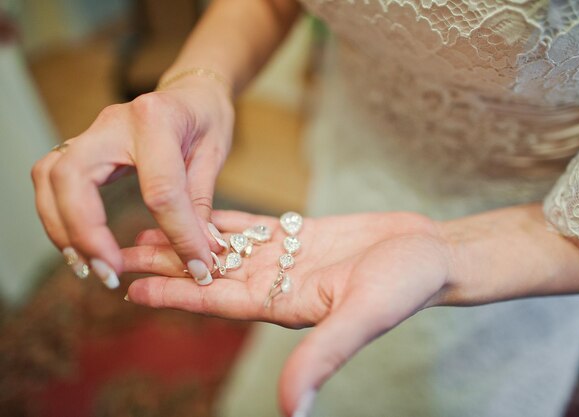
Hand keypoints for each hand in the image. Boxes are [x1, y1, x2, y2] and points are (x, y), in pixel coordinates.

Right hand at [31, 76, 233, 285]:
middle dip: (86, 232)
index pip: (161, 189)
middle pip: (75, 177)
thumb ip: (201, 202)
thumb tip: (201, 253)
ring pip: (51, 178)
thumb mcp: (214, 154)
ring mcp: (92, 132)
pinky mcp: (83, 146)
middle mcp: (114, 122)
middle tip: (109, 272)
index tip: (197, 268)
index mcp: (157, 120)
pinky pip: (52, 180)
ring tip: (89, 267)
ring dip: (62, 229)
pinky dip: (58, 216)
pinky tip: (78, 246)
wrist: (191, 90)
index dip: (179, 235)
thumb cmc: (206, 118)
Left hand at [122, 210, 451, 415]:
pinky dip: (225, 219)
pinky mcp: (302, 232)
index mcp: (285, 304)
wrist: (429, 253)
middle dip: (168, 263)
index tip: (134, 288)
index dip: (177, 294)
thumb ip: (324, 355)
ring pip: (226, 247)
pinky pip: (255, 225)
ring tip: (148, 226)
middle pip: (212, 272)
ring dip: (188, 237)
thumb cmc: (403, 287)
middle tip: (121, 250)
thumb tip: (292, 409)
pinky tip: (199, 209)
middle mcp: (279, 282)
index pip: (219, 300)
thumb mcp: (362, 318)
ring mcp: (289, 256)